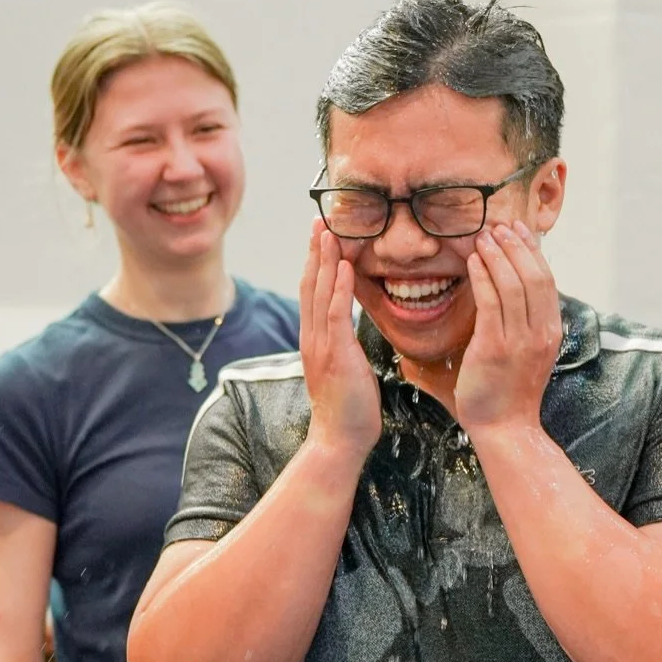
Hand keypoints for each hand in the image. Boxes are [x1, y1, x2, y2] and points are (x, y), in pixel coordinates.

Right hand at [300, 221, 381, 459]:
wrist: (339, 440)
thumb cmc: (349, 409)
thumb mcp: (345, 368)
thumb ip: (343, 345)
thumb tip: (350, 330)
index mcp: (315, 340)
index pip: (313, 293)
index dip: (315, 263)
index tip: (321, 237)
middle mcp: (312, 338)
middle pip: (311, 285)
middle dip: (315, 252)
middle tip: (319, 221)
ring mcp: (321, 345)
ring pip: (320, 293)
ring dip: (325, 260)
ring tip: (329, 231)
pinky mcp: (335, 355)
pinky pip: (336, 314)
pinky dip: (340, 288)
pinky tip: (345, 266)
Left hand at [455, 221, 562, 435]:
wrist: (506, 428)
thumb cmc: (511, 392)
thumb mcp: (530, 353)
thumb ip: (527, 323)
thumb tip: (515, 290)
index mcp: (552, 332)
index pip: (546, 280)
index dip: (532, 251)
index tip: (518, 231)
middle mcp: (540, 333)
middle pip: (533, 276)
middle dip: (515, 246)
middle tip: (498, 227)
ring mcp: (518, 340)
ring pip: (512, 284)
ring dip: (497, 255)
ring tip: (483, 238)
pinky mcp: (494, 347)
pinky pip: (490, 302)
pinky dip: (482, 276)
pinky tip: (473, 263)